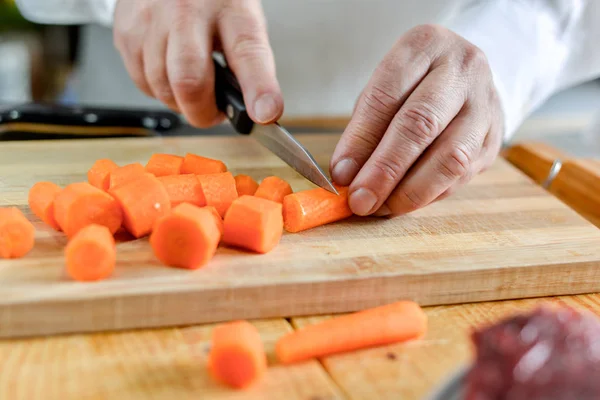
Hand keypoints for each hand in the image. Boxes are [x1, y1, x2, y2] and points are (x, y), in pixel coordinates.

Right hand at [112, 0, 282, 126]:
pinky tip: (170, 72)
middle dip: (202, 112)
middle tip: (214, 113)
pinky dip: (159, 90)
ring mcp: (152, 20)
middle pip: (189, 80)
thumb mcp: (241, 21)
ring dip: (180, 103)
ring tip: (194, 87)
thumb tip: (258, 111)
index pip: (248, 53)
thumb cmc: (212, 2)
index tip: (265, 113)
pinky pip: (142, 83)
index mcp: (230, 9)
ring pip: (161, 88)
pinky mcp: (127, 31)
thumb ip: (250, 66)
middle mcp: (188, 11)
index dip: (258, 88)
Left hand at [329, 24, 503, 216]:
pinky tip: (404, 203)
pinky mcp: (494, 138)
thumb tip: (347, 175)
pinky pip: (462, 176)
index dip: (361, 140)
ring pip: (451, 157)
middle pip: (421, 124)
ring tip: (381, 207)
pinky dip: (429, 196)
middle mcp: (462, 70)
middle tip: (360, 200)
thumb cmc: (414, 84)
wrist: (468, 76)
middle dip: (386, 170)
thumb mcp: (384, 89)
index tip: (341, 174)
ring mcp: (485, 104)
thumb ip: (366, 128)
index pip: (387, 95)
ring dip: (410, 191)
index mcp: (425, 46)